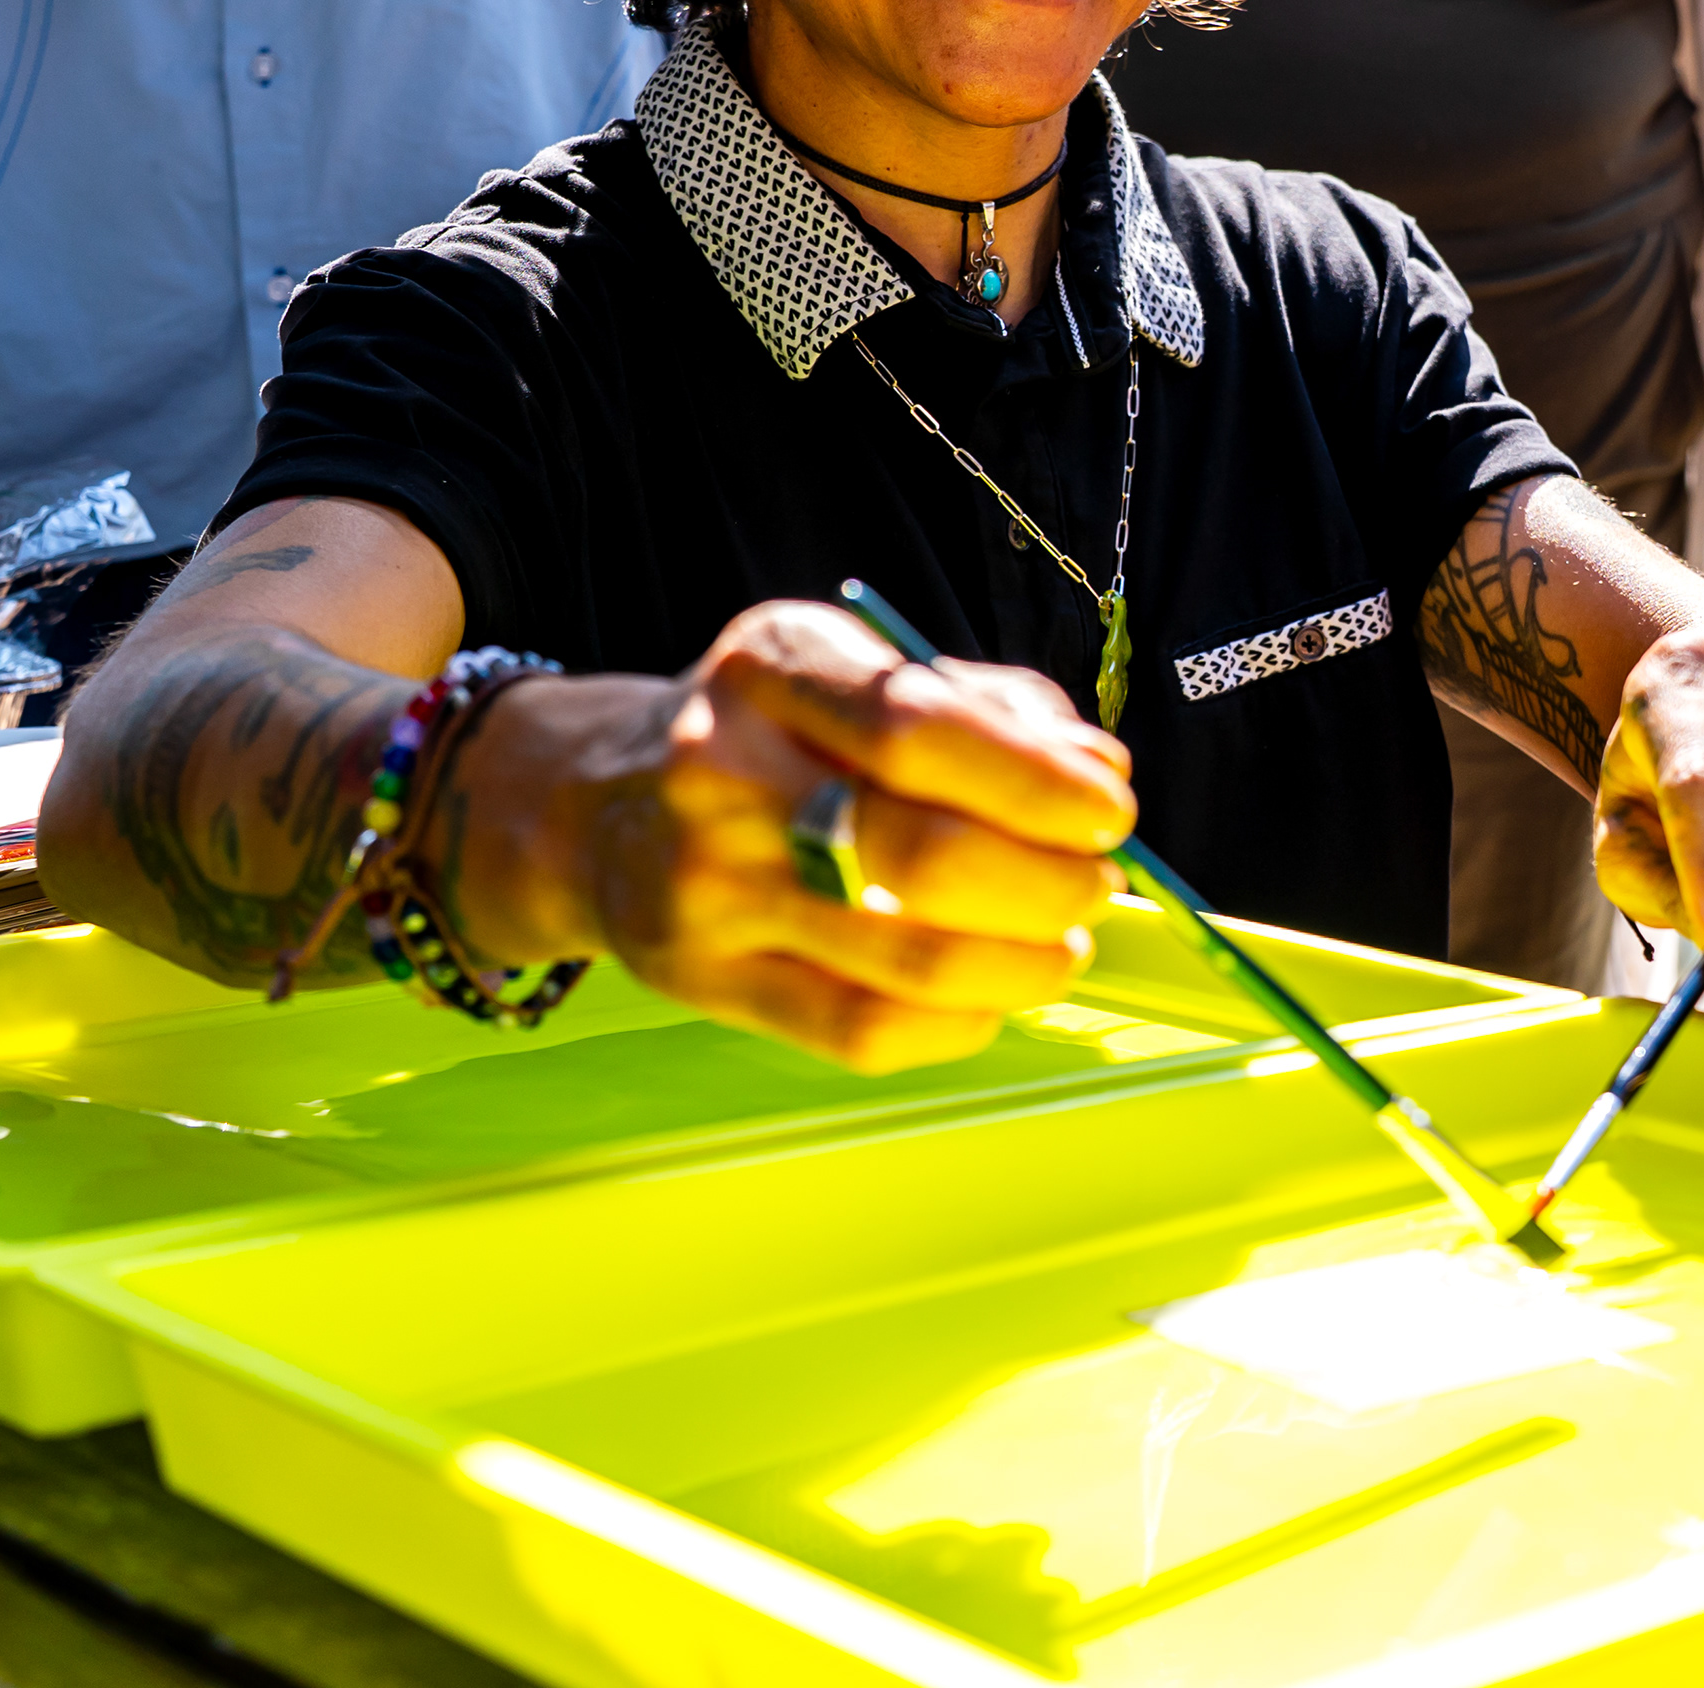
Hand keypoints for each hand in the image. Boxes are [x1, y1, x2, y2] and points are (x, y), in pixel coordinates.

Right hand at [447, 601, 1134, 1072]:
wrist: (594, 803)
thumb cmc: (770, 733)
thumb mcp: (852, 670)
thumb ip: (984, 706)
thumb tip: (1095, 769)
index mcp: (773, 672)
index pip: (919, 729)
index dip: (1037, 782)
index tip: (1108, 810)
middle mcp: (724, 777)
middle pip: (920, 856)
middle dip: (1048, 884)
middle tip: (1094, 886)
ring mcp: (708, 891)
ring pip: (909, 961)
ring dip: (1023, 965)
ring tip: (1060, 946)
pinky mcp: (706, 983)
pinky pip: (863, 1033)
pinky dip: (959, 1024)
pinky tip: (986, 995)